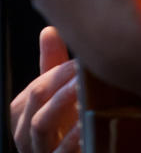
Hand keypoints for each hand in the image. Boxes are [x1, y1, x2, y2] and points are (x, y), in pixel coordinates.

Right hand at [11, 26, 79, 152]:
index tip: (84, 59)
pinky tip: (88, 123)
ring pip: (41, 124)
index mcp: (22, 111)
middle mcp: (25, 131)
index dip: (62, 70)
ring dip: (63, 102)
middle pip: (37, 98)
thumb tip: (49, 30)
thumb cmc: (60, 124)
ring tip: (84, 88)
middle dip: (61, 80)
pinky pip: (59, 152)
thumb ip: (51, 65)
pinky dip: (73, 138)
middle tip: (86, 69)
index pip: (38, 84)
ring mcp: (39, 150)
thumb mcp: (54, 94)